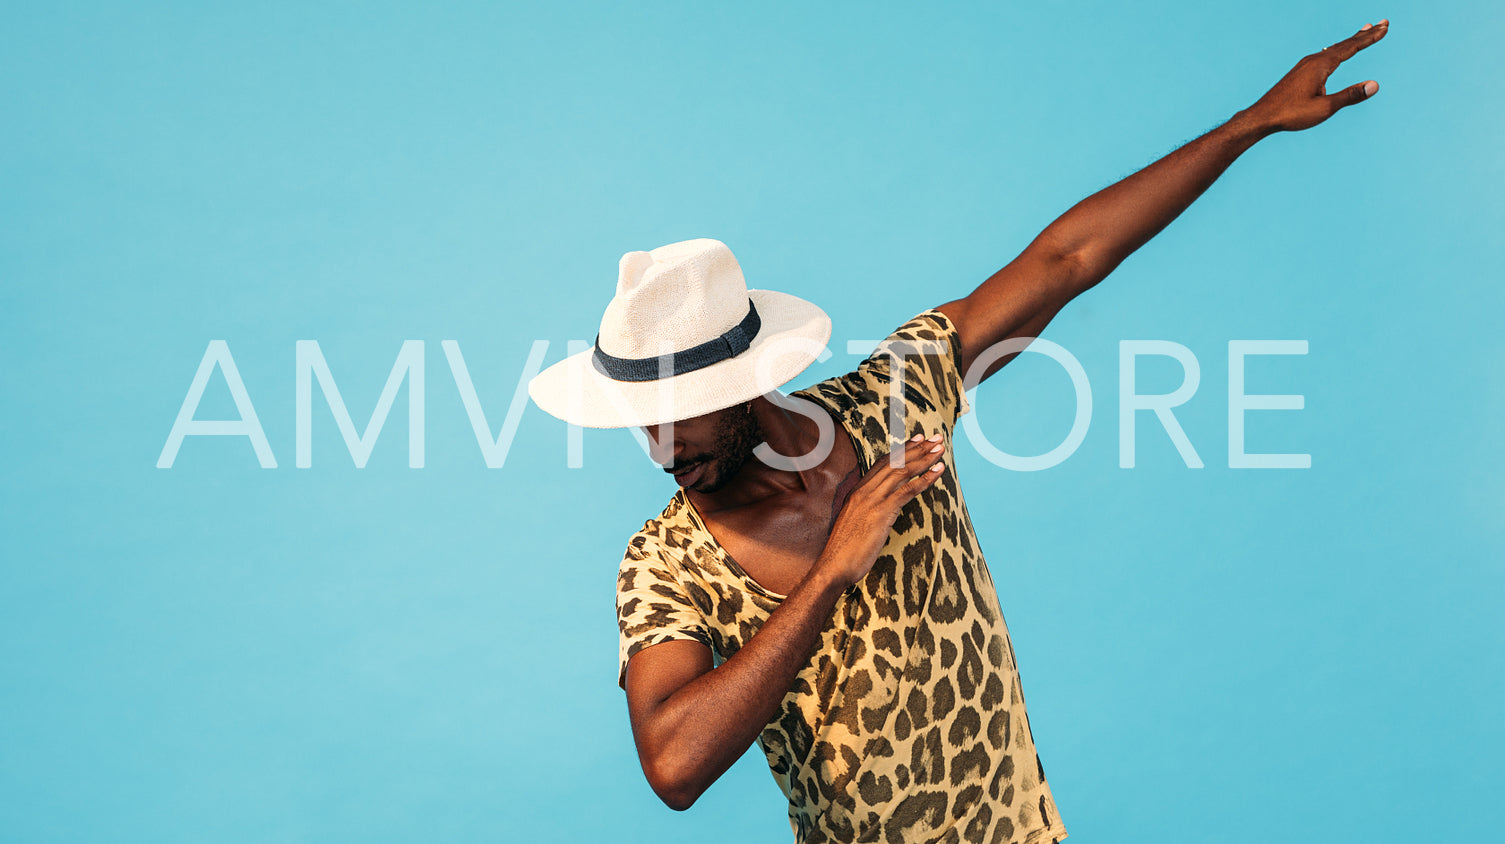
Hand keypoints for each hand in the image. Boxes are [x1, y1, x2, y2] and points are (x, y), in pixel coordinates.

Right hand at [815, 434, 946, 587]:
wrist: (834, 566)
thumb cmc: (844, 551)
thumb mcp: (856, 524)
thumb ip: (870, 511)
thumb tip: (886, 510)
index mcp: (857, 491)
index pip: (882, 463)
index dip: (901, 450)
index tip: (917, 440)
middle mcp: (864, 491)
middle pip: (894, 463)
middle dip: (917, 448)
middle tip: (936, 438)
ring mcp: (872, 500)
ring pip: (902, 472)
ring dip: (924, 459)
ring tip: (941, 450)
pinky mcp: (881, 512)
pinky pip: (906, 491)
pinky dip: (924, 479)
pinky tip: (938, 472)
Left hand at [1245, 20, 1388, 133]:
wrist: (1262, 117)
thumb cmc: (1291, 114)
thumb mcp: (1324, 108)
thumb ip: (1349, 96)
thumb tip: (1374, 85)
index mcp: (1321, 65)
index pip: (1351, 47)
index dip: (1369, 38)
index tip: (1385, 27)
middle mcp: (1313, 60)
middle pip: (1344, 44)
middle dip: (1364, 34)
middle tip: (1382, 23)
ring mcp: (1304, 65)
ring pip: (1334, 49)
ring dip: (1351, 40)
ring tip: (1364, 31)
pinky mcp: (1299, 72)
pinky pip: (1324, 55)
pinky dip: (1337, 50)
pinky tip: (1335, 52)